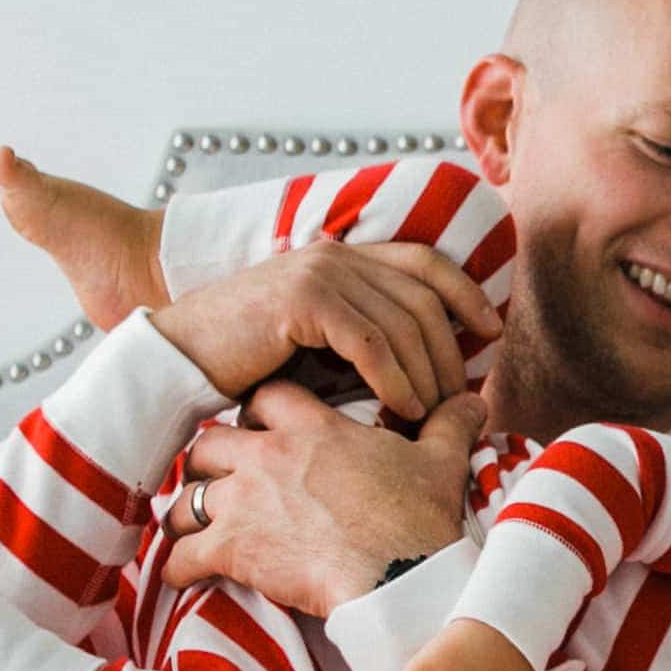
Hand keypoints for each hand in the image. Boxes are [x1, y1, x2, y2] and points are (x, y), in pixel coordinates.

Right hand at [144, 241, 498, 419]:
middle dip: (451, 352)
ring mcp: (320, 273)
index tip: (492, 332)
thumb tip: (428, 372)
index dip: (466, 293)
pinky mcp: (302, 301)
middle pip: (424, 299)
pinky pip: (371, 343)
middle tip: (461, 398)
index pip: (425, 263)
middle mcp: (337, 255)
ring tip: (433, 416)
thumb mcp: (318, 342)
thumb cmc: (248, 361)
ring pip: (403, 324)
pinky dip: (395, 380)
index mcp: (344, 257)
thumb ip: (365, 338)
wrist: (178, 356)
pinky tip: (404, 410)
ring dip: (426, 375)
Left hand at [166, 385, 483, 613]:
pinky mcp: (232, 549)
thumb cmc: (419, 518)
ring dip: (187, 514)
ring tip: (191, 530)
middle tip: (216, 480)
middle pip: (208, 442)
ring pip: (186, 497)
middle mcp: (267, 456)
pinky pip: (181, 555)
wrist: (401, 575)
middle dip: (207, 461)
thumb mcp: (440, 462)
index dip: (258, 412)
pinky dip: (178, 566)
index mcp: (313, 428)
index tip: (258, 427)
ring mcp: (244, 501)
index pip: (266, 397)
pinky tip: (183, 576)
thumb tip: (475, 401)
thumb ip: (449, 425)